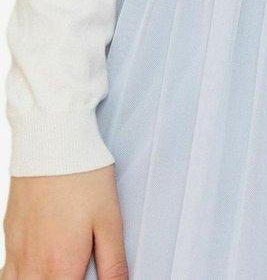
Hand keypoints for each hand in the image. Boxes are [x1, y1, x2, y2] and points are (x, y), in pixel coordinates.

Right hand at [2, 163, 125, 278]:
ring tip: (59, 270)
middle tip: (76, 271)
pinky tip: (36, 269)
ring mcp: (17, 253)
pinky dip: (20, 279)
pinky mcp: (10, 238)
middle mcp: (34, 266)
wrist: (52, 142)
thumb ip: (113, 264)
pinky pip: (6, 275)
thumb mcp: (110, 219)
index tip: (86, 276)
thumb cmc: (83, 176)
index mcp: (62, 266)